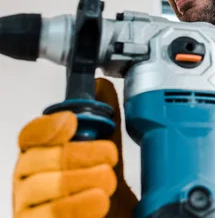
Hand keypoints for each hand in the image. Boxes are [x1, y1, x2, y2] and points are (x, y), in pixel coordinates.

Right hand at [13, 78, 137, 217]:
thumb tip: (101, 86)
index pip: (29, 135)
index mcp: (40, 154)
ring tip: (107, 180)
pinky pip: (45, 216)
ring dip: (80, 179)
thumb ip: (104, 118)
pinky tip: (98, 201)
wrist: (111, 217)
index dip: (46, 127)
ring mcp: (27, 205)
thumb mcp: (106, 149)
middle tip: (109, 155)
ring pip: (38, 187)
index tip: (70, 121)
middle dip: (77, 154)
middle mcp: (27, 179)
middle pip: (35, 160)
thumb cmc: (100, 185)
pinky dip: (76, 207)